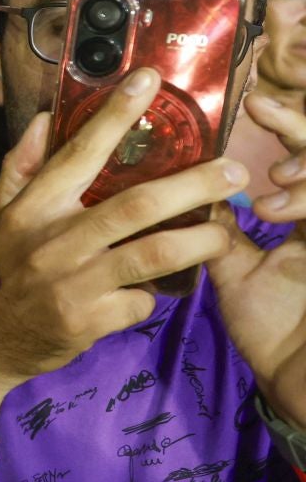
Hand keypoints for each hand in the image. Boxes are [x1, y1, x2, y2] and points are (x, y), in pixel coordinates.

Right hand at [0, 68, 243, 402]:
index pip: (78, 152)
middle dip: (193, 184)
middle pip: (136, 204)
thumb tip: (42, 118)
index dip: (114, 114)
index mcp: (32, 208)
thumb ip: (21, 167)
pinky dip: (152, 293)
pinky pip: (140, 301)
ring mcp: (73, 283)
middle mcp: (54, 240)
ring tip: (226, 232)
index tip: (147, 81)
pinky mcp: (89, 321)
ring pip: (153, 254)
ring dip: (200, 241)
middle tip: (233, 172)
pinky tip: (152, 290)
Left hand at [206, 93, 305, 427]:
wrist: (300, 379)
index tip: (255, 102)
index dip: (289, 126)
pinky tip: (276, 208)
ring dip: (305, 168)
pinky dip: (302, 201)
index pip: (303, 158)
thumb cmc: (272, 329)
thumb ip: (220, 231)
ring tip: (275, 175)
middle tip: (267, 107)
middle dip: (300, 127)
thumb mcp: (239, 272)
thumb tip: (188, 192)